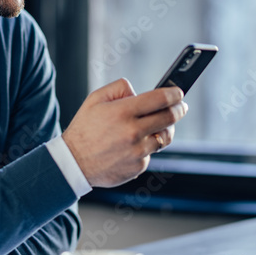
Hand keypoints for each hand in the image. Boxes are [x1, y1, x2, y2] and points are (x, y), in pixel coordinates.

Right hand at [62, 79, 186, 187]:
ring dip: (166, 129)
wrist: (74, 163)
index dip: (174, 94)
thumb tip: (139, 92)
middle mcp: (133, 132)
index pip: (160, 99)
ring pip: (165, 137)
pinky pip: (151, 154)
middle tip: (181, 107)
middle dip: (179, 109)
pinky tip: (135, 145)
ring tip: (160, 125)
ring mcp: (137, 151)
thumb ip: (120, 88)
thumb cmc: (84, 129)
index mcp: (123, 112)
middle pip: (169, 118)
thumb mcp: (95, 99)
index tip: (178, 93)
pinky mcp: (138, 166)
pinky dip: (147, 148)